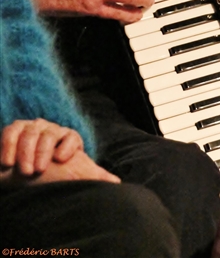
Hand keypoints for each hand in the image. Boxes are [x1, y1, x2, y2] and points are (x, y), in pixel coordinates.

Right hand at [0, 119, 119, 187]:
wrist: (23, 174)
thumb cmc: (51, 175)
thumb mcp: (73, 175)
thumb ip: (94, 177)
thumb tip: (117, 182)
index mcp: (68, 138)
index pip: (71, 136)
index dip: (67, 146)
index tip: (61, 159)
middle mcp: (51, 130)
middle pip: (50, 133)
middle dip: (42, 151)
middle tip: (36, 171)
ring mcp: (33, 128)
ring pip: (31, 132)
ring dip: (25, 151)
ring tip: (24, 171)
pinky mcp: (15, 129)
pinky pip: (12, 130)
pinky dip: (8, 145)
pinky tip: (7, 162)